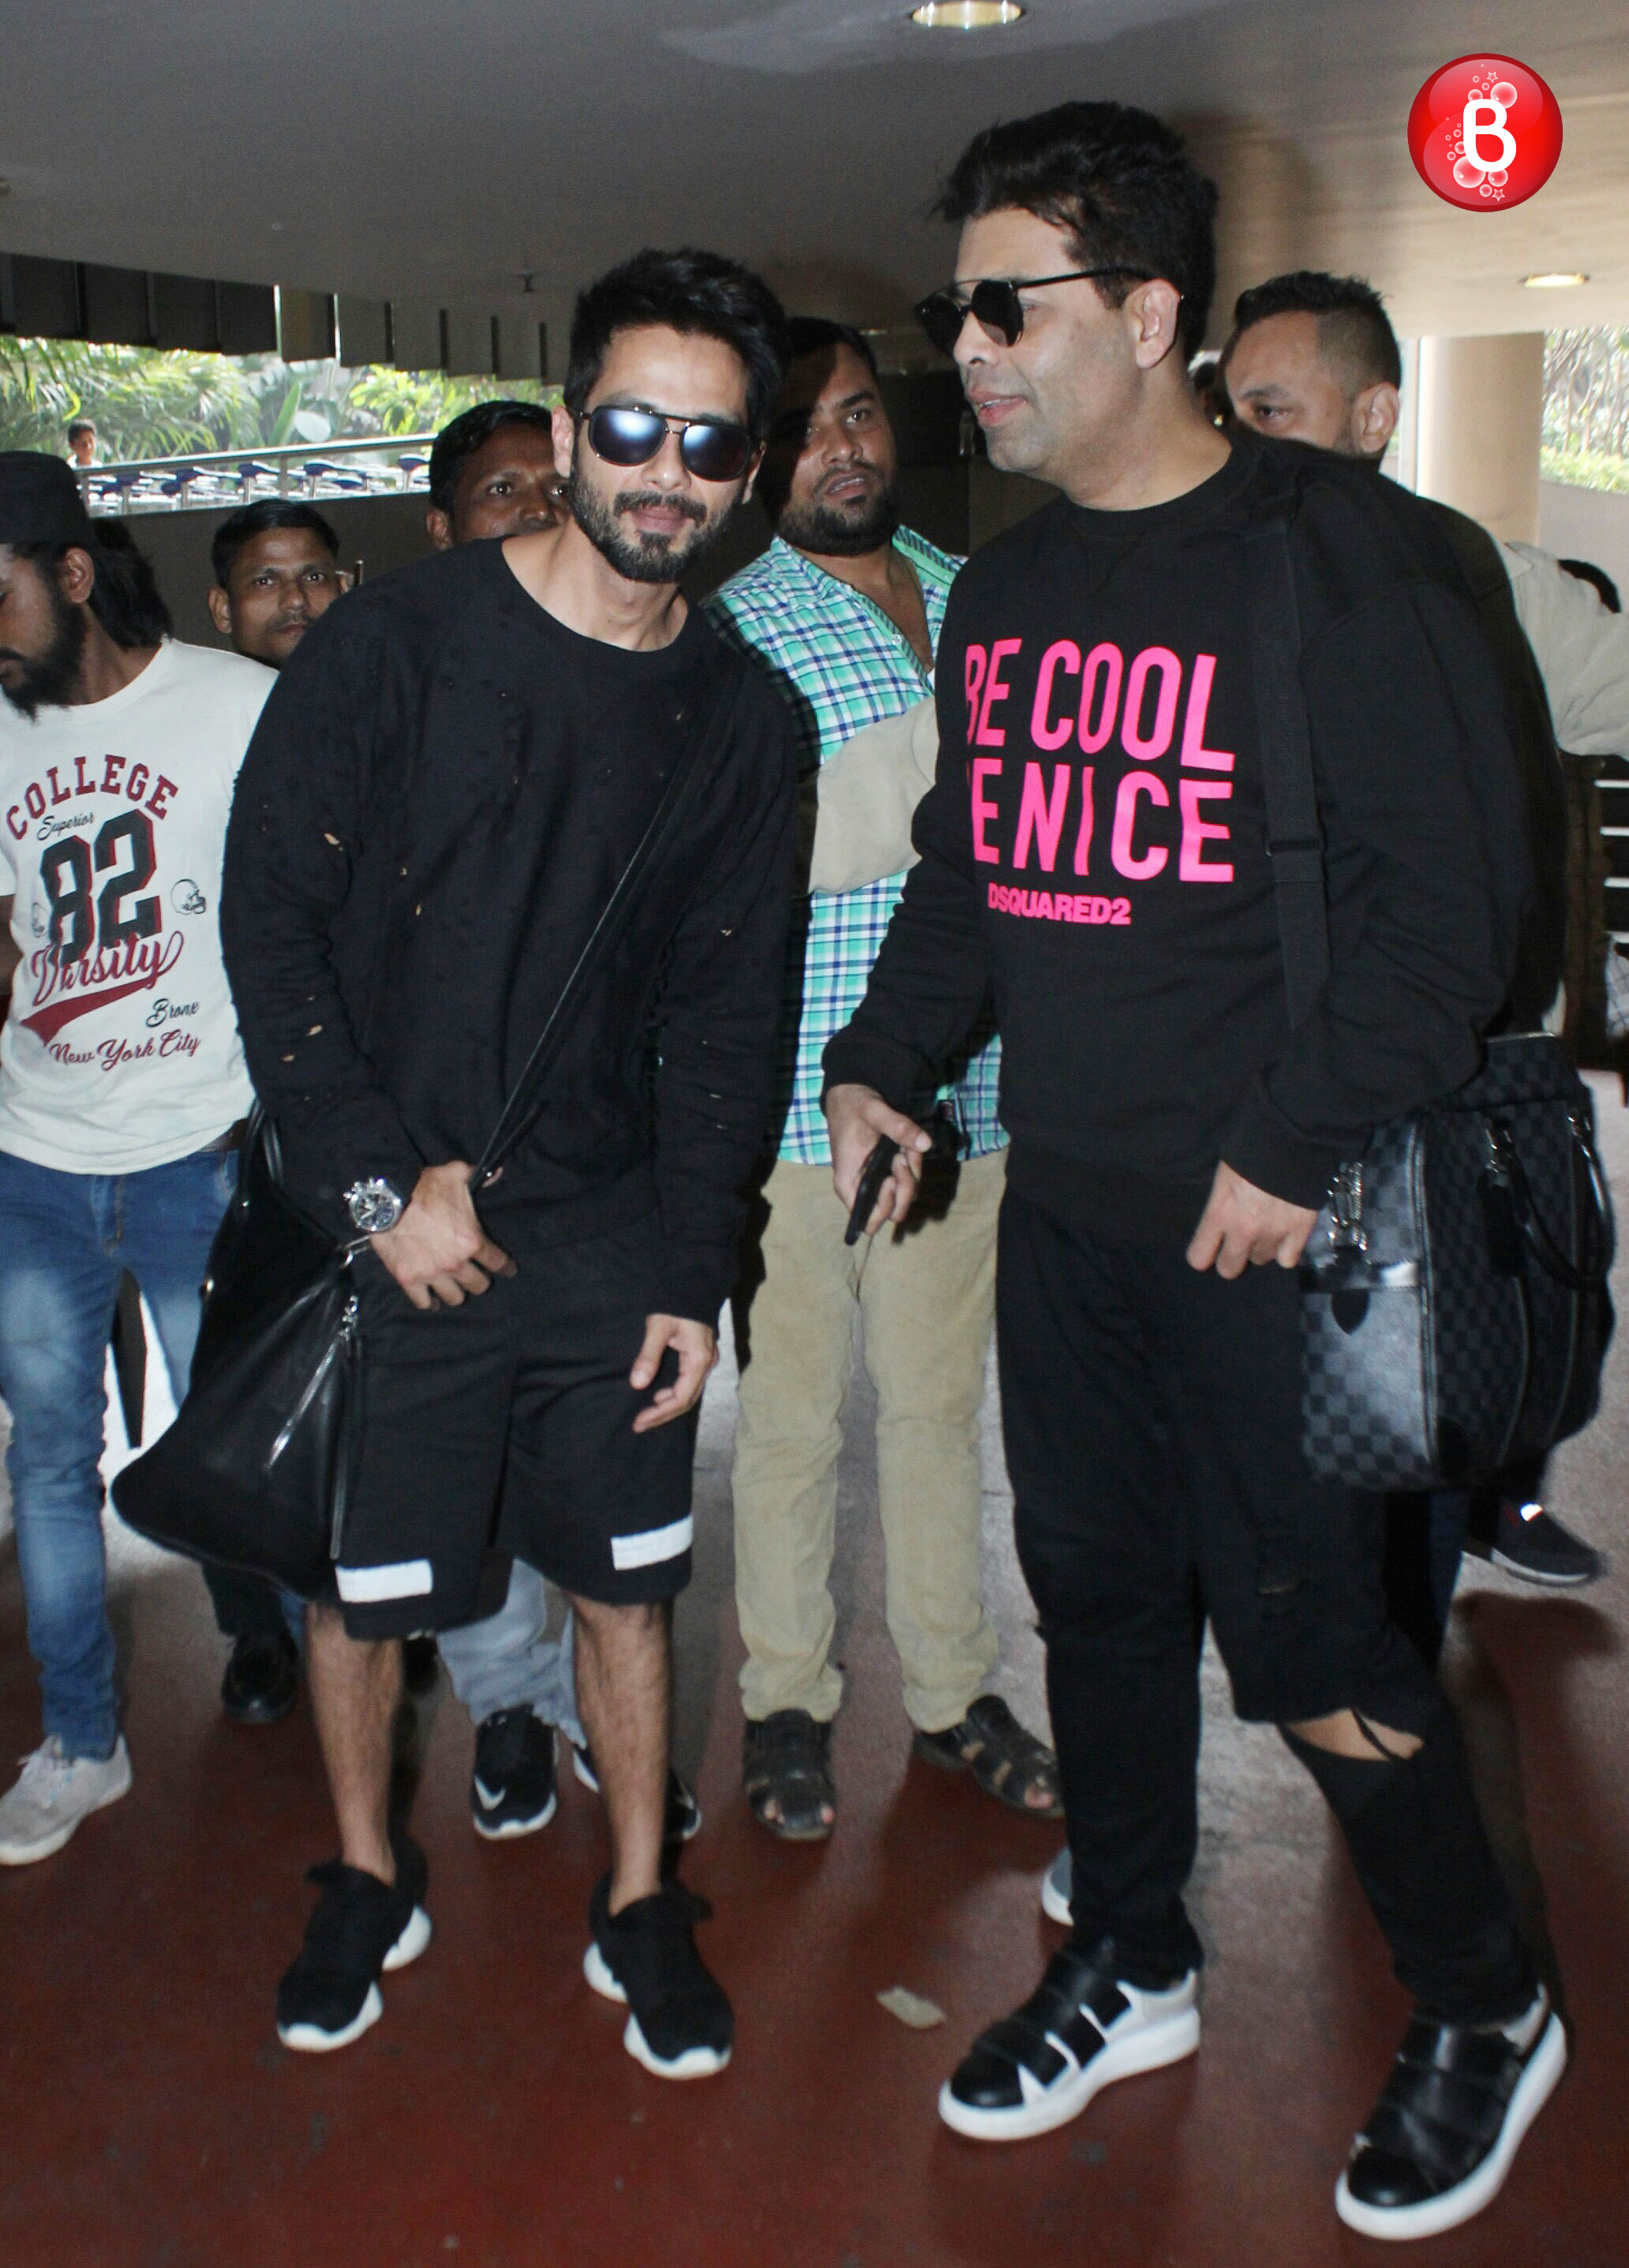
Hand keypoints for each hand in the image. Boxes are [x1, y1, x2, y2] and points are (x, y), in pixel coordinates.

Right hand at [370, 1161, 515, 1309]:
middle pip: (478, 1285)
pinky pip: (424, 1302)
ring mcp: (431, 1274)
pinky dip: (429, 1302)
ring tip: (454, 1289)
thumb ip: (479, 1176)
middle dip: (479, 1281)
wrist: (388, 1198)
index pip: (498, 1263)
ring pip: (454, 1298)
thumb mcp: (457, 1175)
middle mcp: (455, 1263)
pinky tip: (432, 1300)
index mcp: (472, 1241)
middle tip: (476, 1277)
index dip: (506, 1267)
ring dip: (456, 1293)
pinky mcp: (409, 1279)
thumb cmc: (425, 1186)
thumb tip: (498, 1173)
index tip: (508, 1270)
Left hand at [630, 1314, 717, 1432]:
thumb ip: (648, 1355)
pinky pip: (689, 1383)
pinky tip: (659, 1395)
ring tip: (647, 1414)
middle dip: (663, 1414)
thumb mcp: (658, 1327)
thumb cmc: (675, 1303)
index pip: (681, 1398)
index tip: (639, 1421)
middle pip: (687, 1400)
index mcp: (699, 1360)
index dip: (660, 1413)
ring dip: (668, 1406)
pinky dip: (674, 1393)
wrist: (692, 1283)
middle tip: (639, 1424)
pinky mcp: (700, 1356)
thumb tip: (637, 1384)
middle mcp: (706, 1364)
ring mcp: (706, 1360)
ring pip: (689, 1393)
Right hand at [824, 1082, 931, 1234]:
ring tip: (903, 1147)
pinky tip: (907, 1147)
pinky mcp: (887, 1172)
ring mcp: (877, 1181)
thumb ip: (899, 1127)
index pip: (869, 1219)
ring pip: (905, 1195)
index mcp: (850, 1183)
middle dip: (905, 1186)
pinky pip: (907, 1179)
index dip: (887, 1205)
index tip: (891, 1178)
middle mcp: (863, 1189)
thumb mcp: (874, 1112)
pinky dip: (913, 1164)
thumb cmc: (854, 1105)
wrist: (852, 1092)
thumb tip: (926, 1144)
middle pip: (893, 1210)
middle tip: (901, 1157)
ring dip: (912, 1172)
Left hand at [1186, 1161, 1317, 1279]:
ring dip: (1260, 1248)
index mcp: (1220, 1214)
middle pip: (1229, 1268)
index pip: (1199, 1257)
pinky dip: (1286, 1251)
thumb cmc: (1250, 1150)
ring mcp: (1273, 1234)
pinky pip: (1288, 1260)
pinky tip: (1285, 1238)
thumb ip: (1219, 1204)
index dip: (1202, 1254)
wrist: (1291, 1140)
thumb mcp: (1222, 1175)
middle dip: (1230, 1258)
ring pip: (1261, 1260)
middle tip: (1237, 1243)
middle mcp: (1244, 1231)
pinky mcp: (1299, 1232)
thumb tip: (1221, 1217)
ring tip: (1265, 1229)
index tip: (1207, 1248)